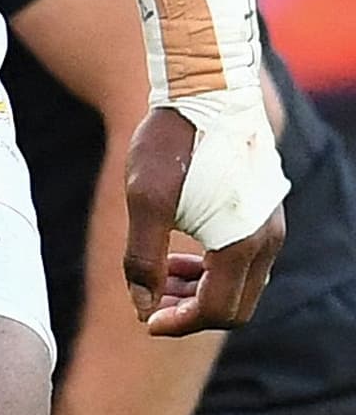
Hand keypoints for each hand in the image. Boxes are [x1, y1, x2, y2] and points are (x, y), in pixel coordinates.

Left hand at [125, 104, 283, 331]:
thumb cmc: (172, 140)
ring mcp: (272, 226)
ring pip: (243, 285)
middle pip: (235, 306)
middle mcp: (268, 241)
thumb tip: (142, 308)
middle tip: (150, 302)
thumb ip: (142, 258)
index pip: (218, 311)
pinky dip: (216, 268)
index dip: (179, 323)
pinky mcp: (266, 211)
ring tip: (161, 276)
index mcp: (241, 244)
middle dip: (191, 312)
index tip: (144, 321)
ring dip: (202, 291)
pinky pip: (247, 260)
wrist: (207, 90)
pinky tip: (180, 253)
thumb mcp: (144, 198)